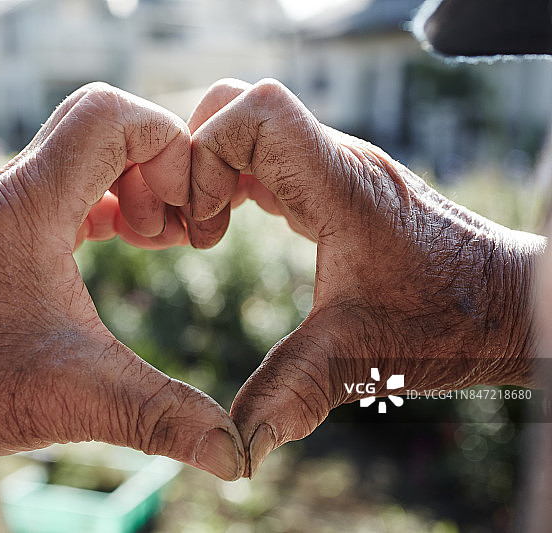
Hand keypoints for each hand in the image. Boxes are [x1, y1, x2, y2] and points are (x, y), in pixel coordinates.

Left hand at [0, 83, 243, 518]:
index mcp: (31, 204)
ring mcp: (8, 211)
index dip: (169, 149)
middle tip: (172, 226)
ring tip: (157, 239)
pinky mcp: (6, 236)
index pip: (111, 115)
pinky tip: (127, 245)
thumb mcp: (75, 399)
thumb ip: (162, 419)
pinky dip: (109, 203)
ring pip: (84, 151)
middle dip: (157, 161)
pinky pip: (69, 188)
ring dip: (133, 182)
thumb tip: (236, 457)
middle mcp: (15, 192)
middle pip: (100, 120)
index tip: (183, 218)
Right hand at [188, 78, 545, 476]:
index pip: (253, 111)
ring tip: (205, 232)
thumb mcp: (358, 358)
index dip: (207, 156)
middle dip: (196, 160)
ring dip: (210, 170)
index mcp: (338, 185)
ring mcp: (331, 166)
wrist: (506, 301)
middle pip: (235, 104)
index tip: (206, 227)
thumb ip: (293, 395)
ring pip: (246, 124)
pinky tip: (228, 228)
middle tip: (196, 227)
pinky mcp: (330, 182)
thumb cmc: (448, 319)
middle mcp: (333, 160)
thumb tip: (238, 449)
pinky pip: (263, 153)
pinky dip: (231, 182)